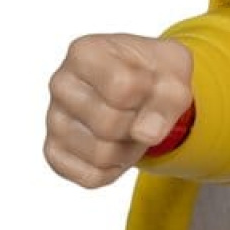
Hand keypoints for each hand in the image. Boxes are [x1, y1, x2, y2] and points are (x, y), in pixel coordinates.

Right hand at [44, 34, 193, 188]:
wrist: (144, 84)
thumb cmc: (155, 71)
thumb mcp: (176, 69)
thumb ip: (170, 96)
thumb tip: (146, 134)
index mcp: (85, 52)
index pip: (124, 87)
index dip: (151, 93)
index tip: (150, 82)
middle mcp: (60, 83)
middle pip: (110, 125)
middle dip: (140, 124)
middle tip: (143, 110)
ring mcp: (53, 119)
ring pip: (101, 154)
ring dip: (131, 148)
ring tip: (132, 125)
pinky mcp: (54, 151)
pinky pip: (90, 177)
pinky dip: (116, 169)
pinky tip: (118, 145)